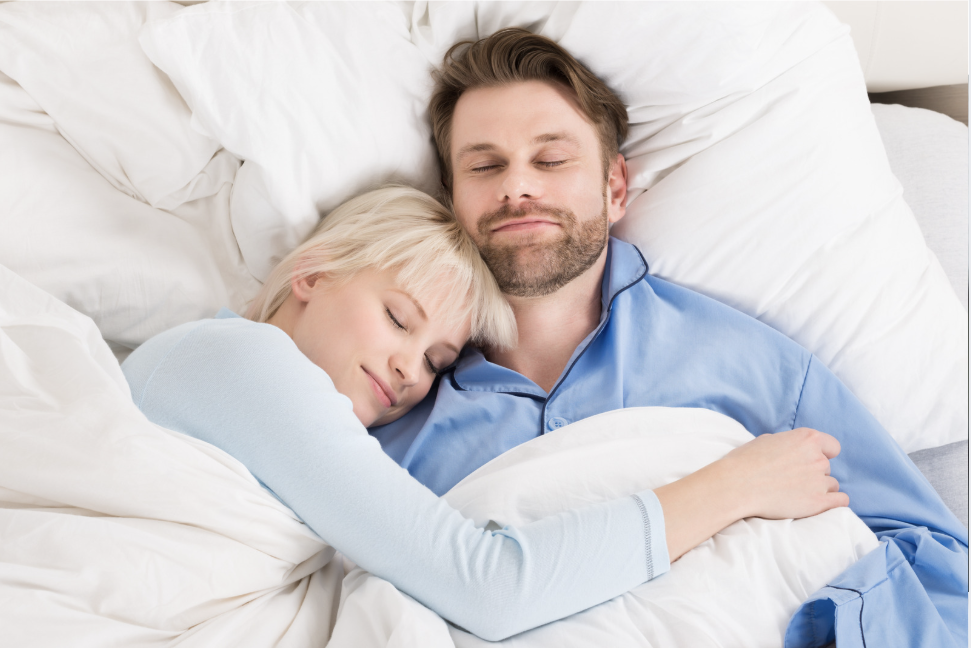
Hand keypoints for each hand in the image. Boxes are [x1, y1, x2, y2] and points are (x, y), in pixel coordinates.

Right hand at [722, 427, 848, 519]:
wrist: (737, 485)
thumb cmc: (745, 462)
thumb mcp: (767, 440)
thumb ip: (788, 444)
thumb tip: (793, 450)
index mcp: (807, 439)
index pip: (832, 446)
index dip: (823, 454)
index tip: (811, 461)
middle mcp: (818, 458)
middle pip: (826, 468)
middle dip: (813, 474)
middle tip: (792, 480)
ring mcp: (819, 481)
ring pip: (831, 485)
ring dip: (819, 489)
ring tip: (796, 494)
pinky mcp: (819, 502)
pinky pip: (841, 501)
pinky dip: (832, 503)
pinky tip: (818, 504)